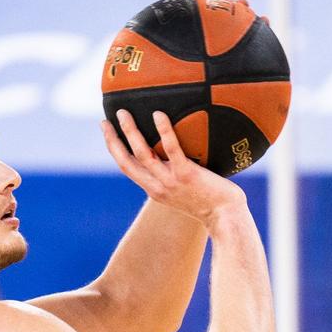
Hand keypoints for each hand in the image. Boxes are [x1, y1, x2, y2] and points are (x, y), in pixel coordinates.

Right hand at [101, 110, 245, 226]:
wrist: (225, 218)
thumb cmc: (210, 203)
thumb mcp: (184, 192)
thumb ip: (174, 176)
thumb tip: (174, 154)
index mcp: (154, 190)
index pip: (127, 168)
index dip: (114, 149)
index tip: (107, 132)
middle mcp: (158, 187)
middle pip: (126, 161)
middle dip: (112, 140)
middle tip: (105, 120)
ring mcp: (171, 181)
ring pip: (142, 153)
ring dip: (130, 131)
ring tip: (124, 113)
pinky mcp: (187, 175)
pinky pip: (172, 149)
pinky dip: (164, 131)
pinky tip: (158, 114)